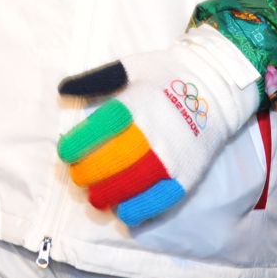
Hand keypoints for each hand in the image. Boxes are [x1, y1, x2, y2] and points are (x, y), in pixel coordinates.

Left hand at [55, 27, 257, 226]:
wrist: (214, 87)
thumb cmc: (165, 75)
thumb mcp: (130, 67)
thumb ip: (97, 80)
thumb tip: (62, 91)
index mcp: (137, 103)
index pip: (99, 129)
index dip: (76, 145)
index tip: (66, 152)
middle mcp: (155, 131)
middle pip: (114, 160)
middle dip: (88, 173)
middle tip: (78, 176)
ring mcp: (173, 156)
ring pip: (134, 183)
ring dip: (108, 194)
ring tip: (95, 196)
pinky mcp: (188, 174)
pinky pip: (162, 199)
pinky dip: (139, 209)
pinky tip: (123, 210)